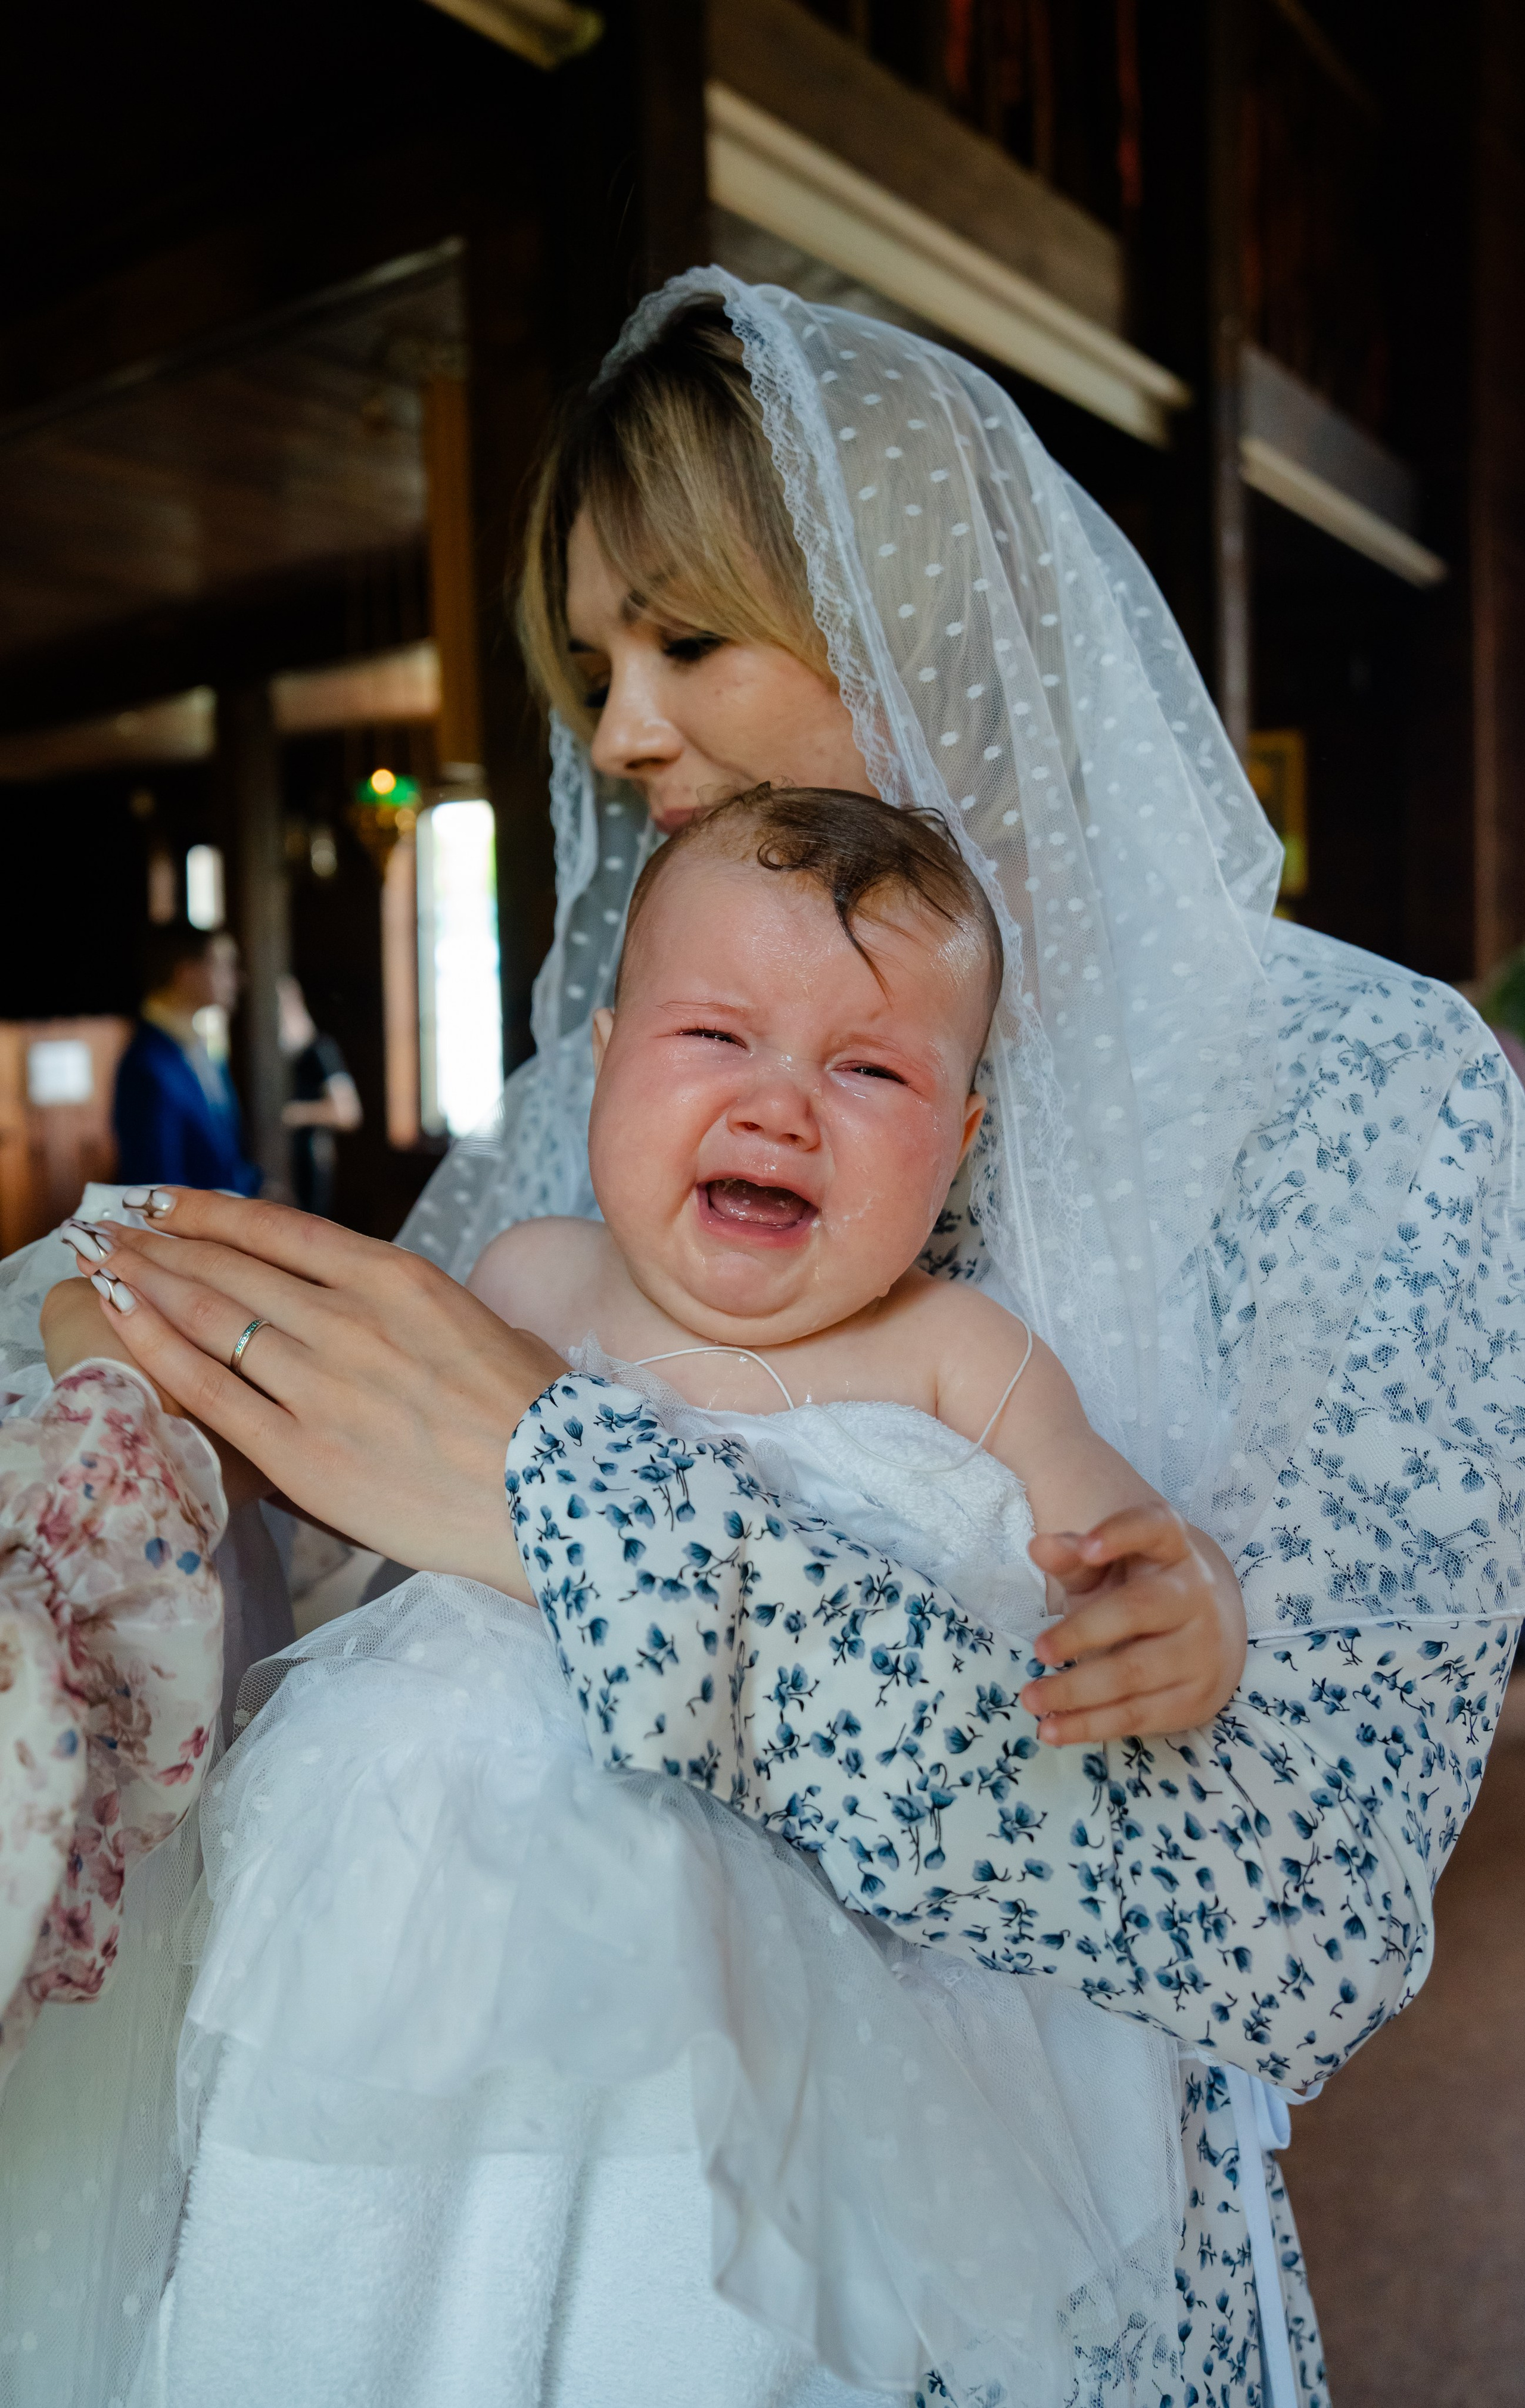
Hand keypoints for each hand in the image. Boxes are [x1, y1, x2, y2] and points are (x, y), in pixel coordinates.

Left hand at [62, 1190, 565, 1592]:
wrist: (555, 1498)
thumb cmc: (537, 1418)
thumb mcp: (487, 1329)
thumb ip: (421, 1314)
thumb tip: (390, 1319)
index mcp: (400, 1281)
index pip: (282, 1231)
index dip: (212, 1212)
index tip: (165, 1202)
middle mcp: (351, 1319)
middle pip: (231, 1268)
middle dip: (161, 1243)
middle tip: (109, 1229)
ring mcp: (321, 1384)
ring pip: (210, 1317)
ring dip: (145, 1283)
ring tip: (101, 1265)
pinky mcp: (301, 1452)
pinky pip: (209, 1391)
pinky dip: (155, 1348)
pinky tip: (120, 1319)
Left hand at [1022, 1502, 1246, 1745]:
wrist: (1205, 1634)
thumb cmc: (1137, 1593)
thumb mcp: (1106, 1569)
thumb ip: (1072, 1558)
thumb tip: (1038, 1545)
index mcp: (1171, 1548)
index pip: (1155, 1526)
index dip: (1122, 1534)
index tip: (1086, 1546)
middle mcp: (1195, 1593)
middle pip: (1137, 1610)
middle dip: (1082, 1633)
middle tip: (1038, 1650)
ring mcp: (1202, 1648)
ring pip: (1134, 1672)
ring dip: (1076, 1690)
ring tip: (1030, 1698)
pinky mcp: (1196, 1697)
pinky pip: (1137, 1715)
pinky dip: (1091, 1725)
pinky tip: (1053, 1729)